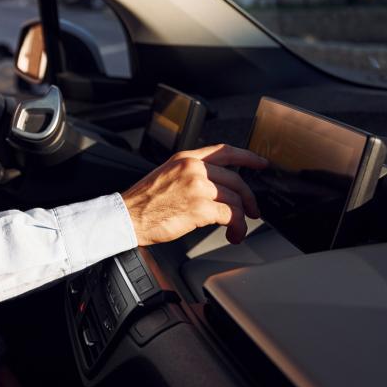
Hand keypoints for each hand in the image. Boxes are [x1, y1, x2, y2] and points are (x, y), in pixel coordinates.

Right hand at [122, 144, 267, 245]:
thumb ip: (189, 175)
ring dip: (241, 218)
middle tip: (252, 211)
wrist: (126, 216)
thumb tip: (214, 188)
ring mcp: (197, 187)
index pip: (224, 151)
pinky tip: (231, 235)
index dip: (247, 157)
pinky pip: (230, 216)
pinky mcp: (200, 208)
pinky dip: (236, 228)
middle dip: (249, 198)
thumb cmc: (143, 202)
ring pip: (236, 199)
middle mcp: (193, 169)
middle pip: (236, 179)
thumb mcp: (166, 176)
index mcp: (185, 159)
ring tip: (237, 230)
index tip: (260, 163)